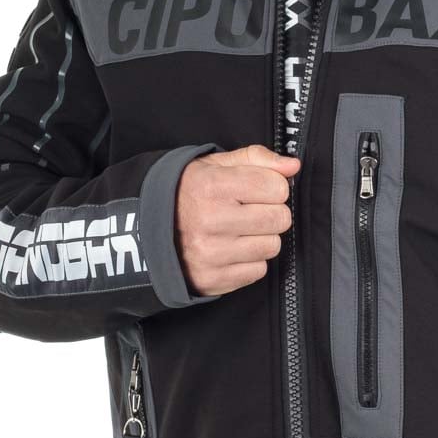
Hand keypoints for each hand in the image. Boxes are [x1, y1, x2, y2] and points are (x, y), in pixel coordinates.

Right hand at [175, 143, 300, 296]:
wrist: (144, 230)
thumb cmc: (186, 193)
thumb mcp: (214, 164)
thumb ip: (256, 159)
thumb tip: (292, 166)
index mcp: (212, 185)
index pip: (276, 187)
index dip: (272, 186)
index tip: (257, 190)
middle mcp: (210, 220)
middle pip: (279, 218)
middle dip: (270, 212)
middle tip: (249, 211)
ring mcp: (211, 253)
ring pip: (272, 246)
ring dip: (261, 238)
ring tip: (238, 231)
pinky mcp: (213, 279)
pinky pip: (258, 271)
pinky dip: (250, 261)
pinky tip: (231, 249)